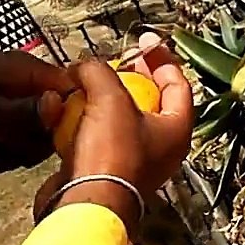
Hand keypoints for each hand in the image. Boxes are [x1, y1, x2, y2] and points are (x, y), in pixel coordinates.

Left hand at [0, 51, 74, 176]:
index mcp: (26, 72)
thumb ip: (28, 114)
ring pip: (27, 142)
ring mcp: (7, 106)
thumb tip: (63, 105)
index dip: (67, 119)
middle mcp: (22, 86)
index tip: (47, 140)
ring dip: (0, 155)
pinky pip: (6, 148)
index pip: (71, 92)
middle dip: (23, 146)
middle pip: (51, 126)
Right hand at [34, 36, 193, 229]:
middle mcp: (159, 146)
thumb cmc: (111, 154)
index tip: (145, 41)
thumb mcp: (110, 98)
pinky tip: (65, 108)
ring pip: (117, 118)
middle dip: (127, 77)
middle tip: (111, 60)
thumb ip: (99, 72)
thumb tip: (84, 67)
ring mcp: (131, 159)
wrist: (85, 203)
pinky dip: (81, 120)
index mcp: (176, 129)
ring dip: (98, 97)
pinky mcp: (104, 168)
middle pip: (148, 100)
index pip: (178, 84)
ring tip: (82, 81)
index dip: (162, 58)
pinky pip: (94, 135)